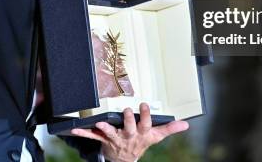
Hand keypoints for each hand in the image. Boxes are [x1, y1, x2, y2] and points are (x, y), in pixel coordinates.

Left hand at [71, 103, 188, 161]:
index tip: (145, 105)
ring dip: (105, 128)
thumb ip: (169, 128)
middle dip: (128, 120)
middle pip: (129, 128)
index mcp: (141, 134)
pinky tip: (74, 130)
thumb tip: (186, 124)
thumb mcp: (156, 136)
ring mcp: (115, 139)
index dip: (145, 116)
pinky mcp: (103, 140)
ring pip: (111, 132)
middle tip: (127, 110)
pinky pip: (92, 136)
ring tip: (100, 123)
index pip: (145, 124)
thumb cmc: (140, 142)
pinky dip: (83, 133)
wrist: (124, 160)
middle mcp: (128, 136)